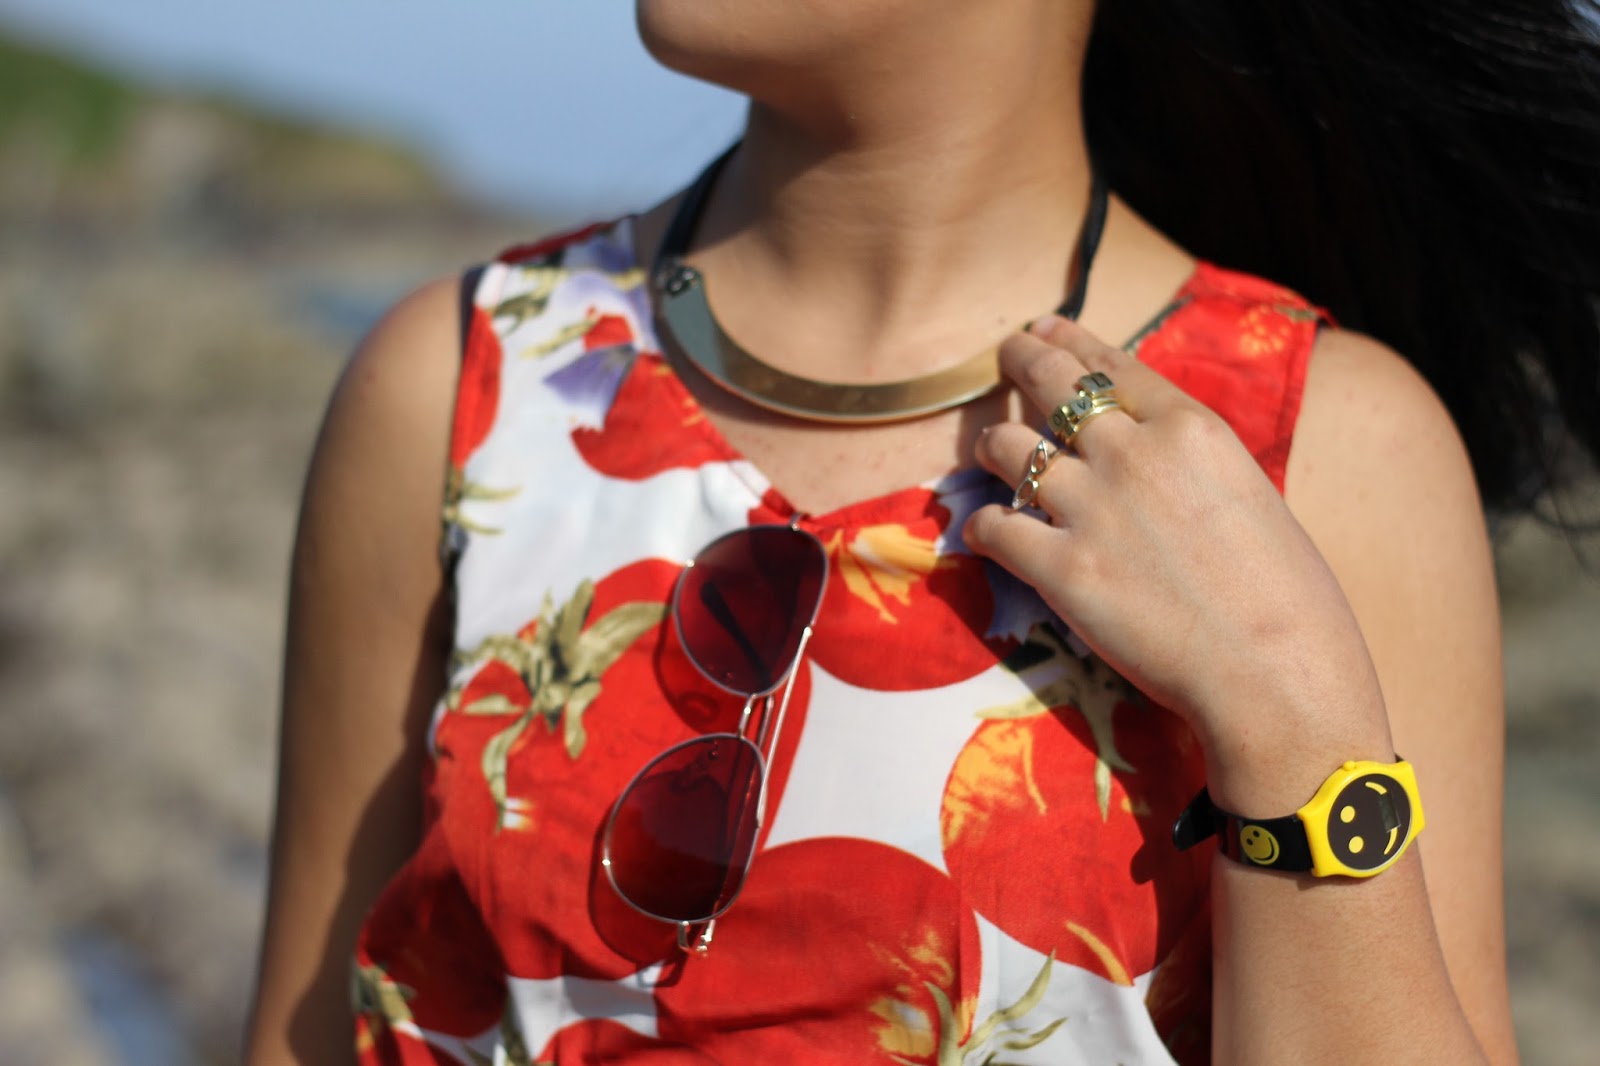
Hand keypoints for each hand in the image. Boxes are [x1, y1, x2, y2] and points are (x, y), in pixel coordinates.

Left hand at [964, 316, 1389, 774]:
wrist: (1277, 674)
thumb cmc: (1289, 601)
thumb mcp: (1251, 499)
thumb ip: (1193, 471)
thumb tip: (1160, 470)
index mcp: (1191, 429)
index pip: (1112, 367)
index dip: (1069, 342)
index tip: (1045, 330)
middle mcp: (1133, 453)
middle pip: (1052, 384)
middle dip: (1020, 361)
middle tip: (1005, 356)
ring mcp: (1089, 507)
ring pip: (1008, 448)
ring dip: (994, 447)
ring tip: (990, 452)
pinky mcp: (1058, 567)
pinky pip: (992, 526)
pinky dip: (983, 526)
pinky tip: (986, 532)